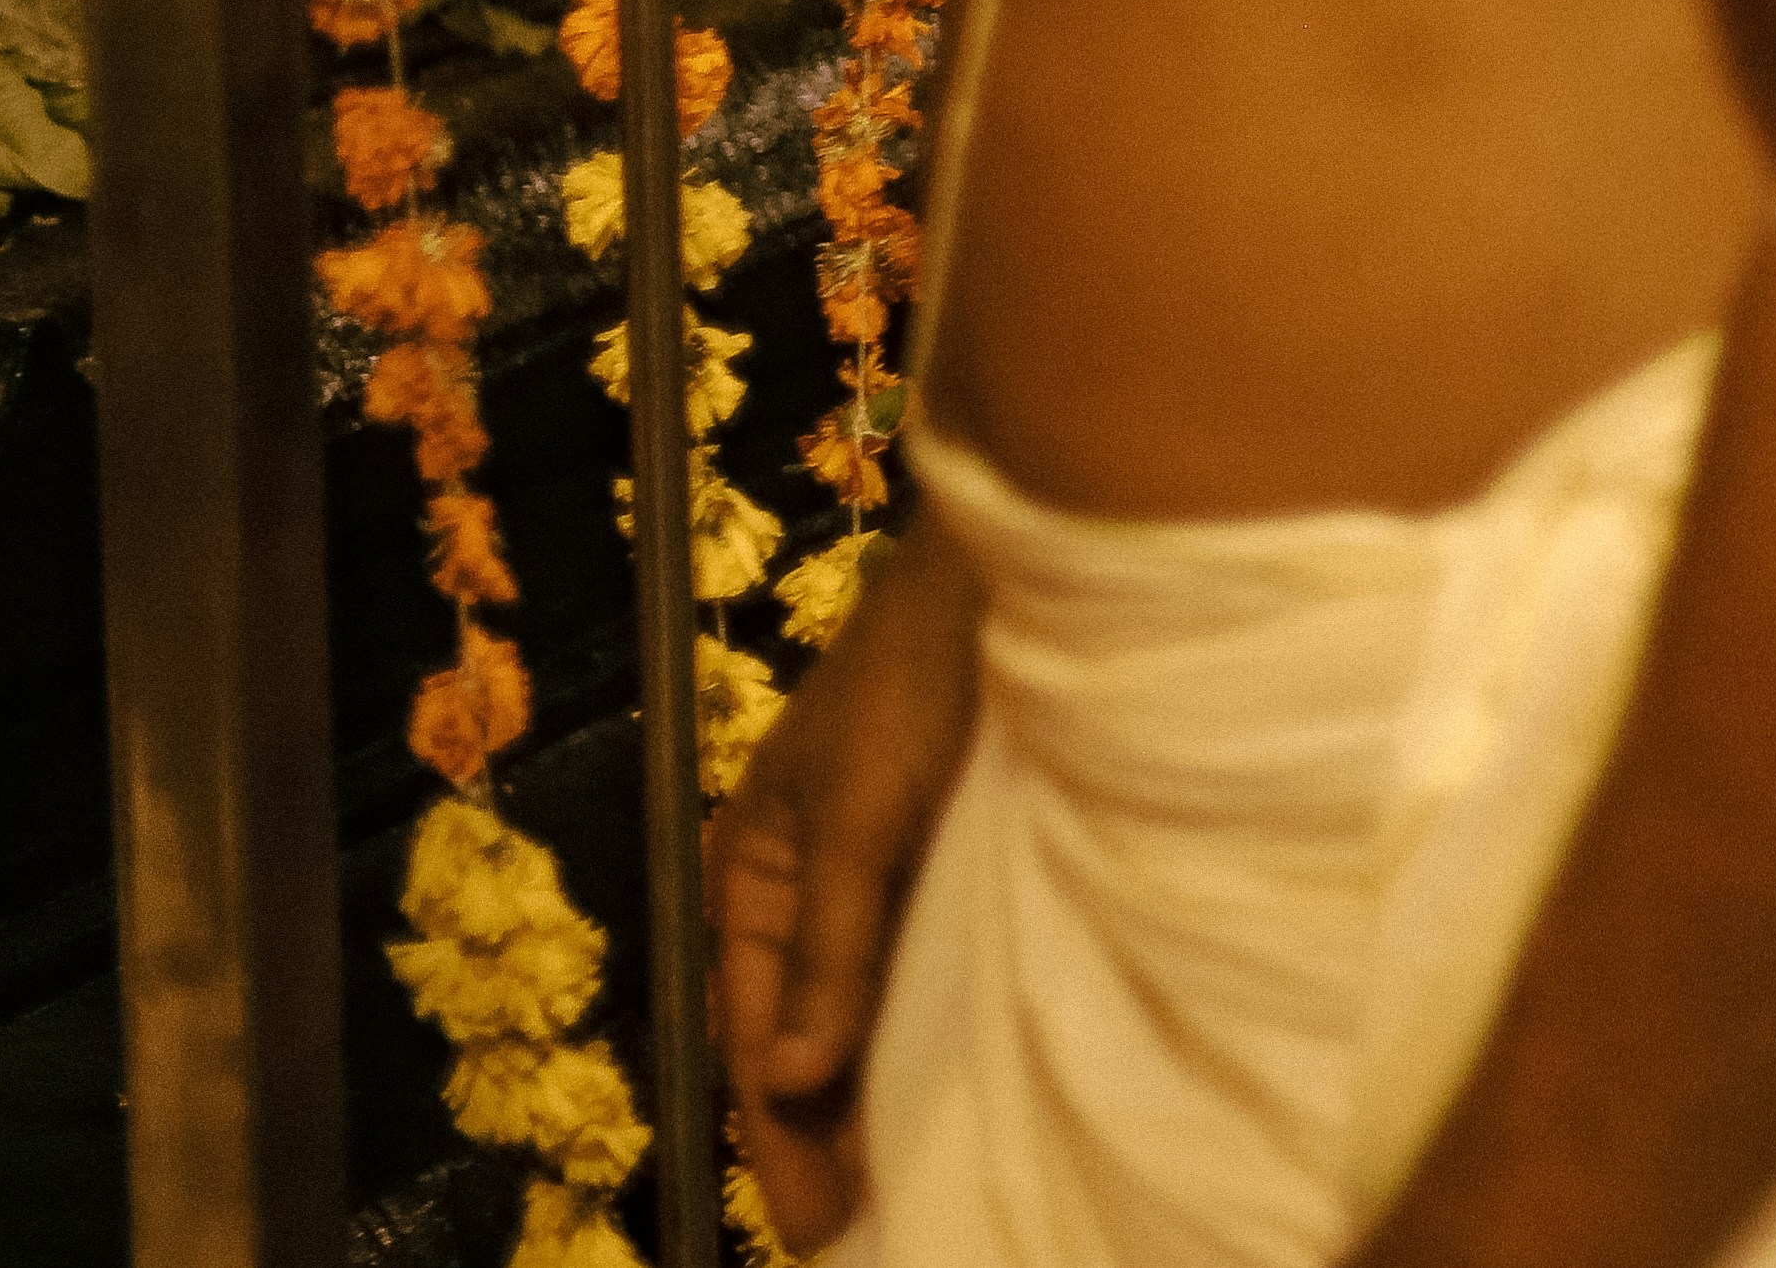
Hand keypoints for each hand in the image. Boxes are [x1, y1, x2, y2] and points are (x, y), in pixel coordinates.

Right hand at [714, 514, 988, 1250]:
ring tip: (918, 1195)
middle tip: (869, 1236)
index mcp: (752, 875)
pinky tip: (974, 1093)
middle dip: (827, 1137)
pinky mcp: (956, 865)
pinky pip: (935, 974)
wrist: (1023, 573)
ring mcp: (884, 880)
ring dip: (886, 1097)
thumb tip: (791, 1078)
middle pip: (809, 1042)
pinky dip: (941, 1038)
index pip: (754, 1040)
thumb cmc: (917, 678)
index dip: (783, 1139)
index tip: (818, 1230)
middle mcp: (810, 891)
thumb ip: (832, 946)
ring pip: (875, 1015)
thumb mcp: (860, 813)